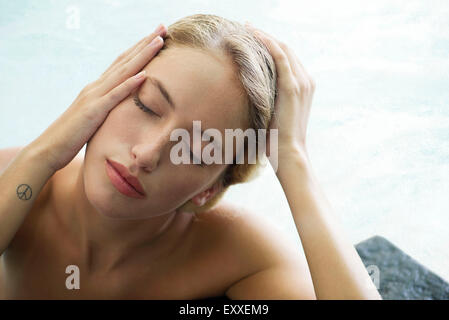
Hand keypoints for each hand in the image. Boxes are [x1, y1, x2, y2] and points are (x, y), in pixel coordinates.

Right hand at [29, 24, 166, 172]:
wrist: (49, 148)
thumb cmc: (73, 136)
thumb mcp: (94, 118)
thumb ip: (106, 108)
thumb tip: (120, 106)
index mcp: (98, 88)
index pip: (122, 64)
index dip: (140, 49)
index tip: (157, 37)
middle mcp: (96, 87)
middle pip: (125, 60)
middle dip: (145, 43)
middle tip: (163, 28)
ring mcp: (94, 97)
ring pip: (122, 72)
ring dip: (142, 56)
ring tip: (159, 41)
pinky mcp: (93, 112)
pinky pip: (114, 96)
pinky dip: (129, 84)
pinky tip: (144, 74)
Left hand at [245, 23, 315, 164]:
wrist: (289, 154)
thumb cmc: (277, 141)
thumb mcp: (272, 115)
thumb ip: (266, 102)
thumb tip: (245, 98)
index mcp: (303, 87)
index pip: (286, 58)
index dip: (269, 45)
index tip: (251, 38)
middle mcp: (306, 81)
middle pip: (285, 49)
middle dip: (265, 36)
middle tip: (245, 28)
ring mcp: (301, 83)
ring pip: (283, 48)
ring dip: (264, 36)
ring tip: (246, 28)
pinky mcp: (292, 87)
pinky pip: (280, 56)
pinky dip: (268, 43)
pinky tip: (253, 35)